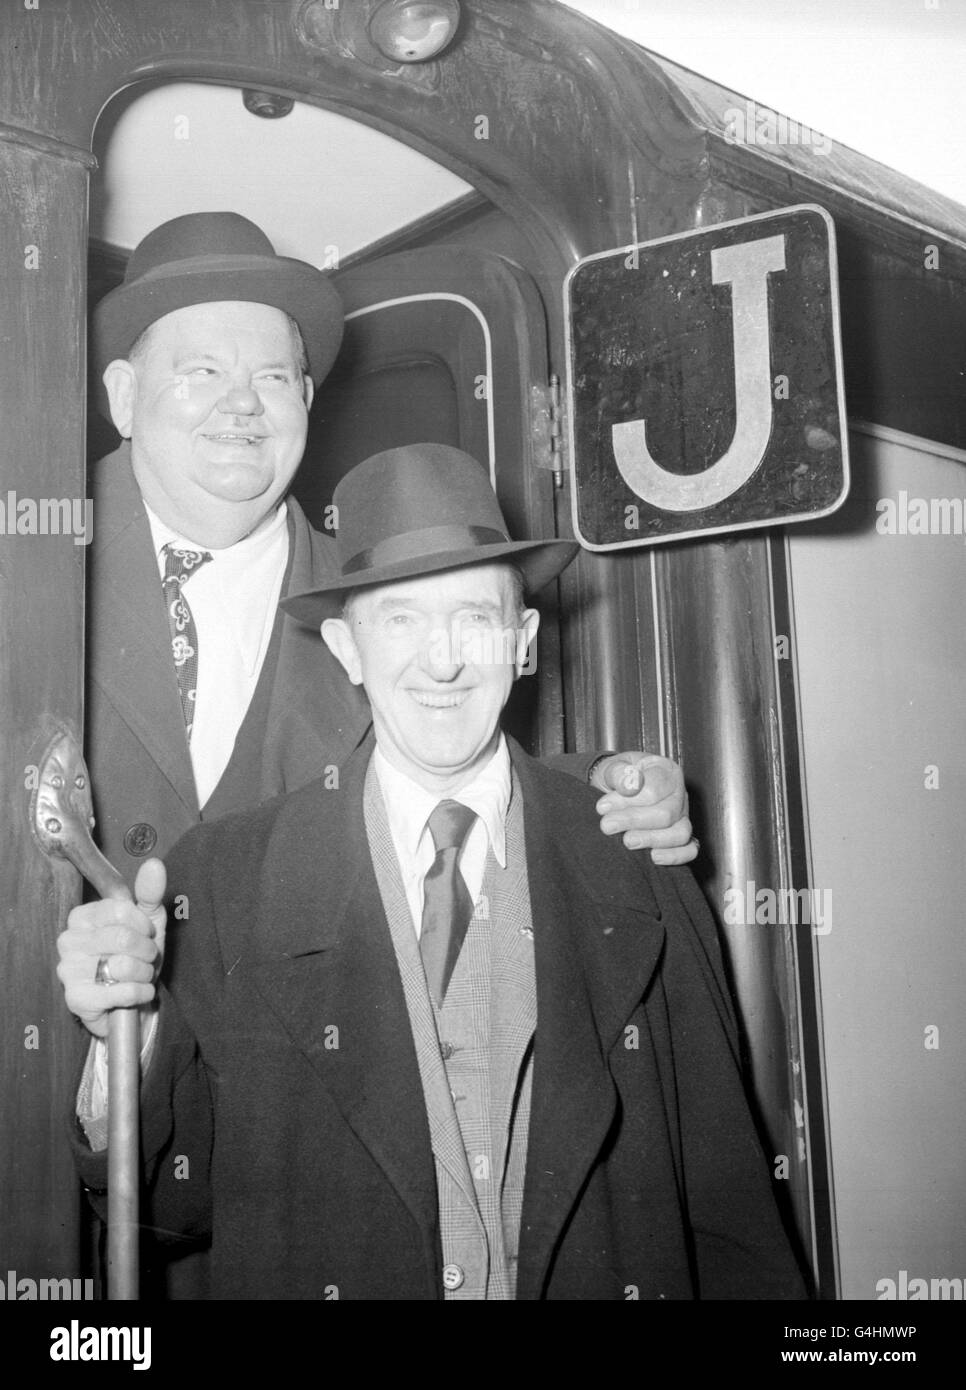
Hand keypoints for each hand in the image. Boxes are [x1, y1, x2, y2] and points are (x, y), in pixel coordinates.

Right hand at [56, 859, 166, 1038]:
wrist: (132, 1001)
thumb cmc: (136, 956)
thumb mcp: (148, 922)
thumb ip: (150, 893)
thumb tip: (154, 865)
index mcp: (82, 916)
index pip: (120, 909)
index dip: (143, 924)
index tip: (146, 933)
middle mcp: (68, 941)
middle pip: (122, 938)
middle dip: (147, 951)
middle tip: (147, 958)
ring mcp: (68, 970)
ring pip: (123, 965)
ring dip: (144, 972)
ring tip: (140, 975)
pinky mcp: (76, 999)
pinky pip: (122, 991)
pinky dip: (140, 992)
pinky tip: (138, 992)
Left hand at [592, 752, 696, 864]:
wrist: (616, 789)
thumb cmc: (617, 777)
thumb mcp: (612, 767)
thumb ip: (618, 773)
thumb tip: (627, 785)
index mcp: (666, 771)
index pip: (654, 788)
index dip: (628, 800)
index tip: (602, 807)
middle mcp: (679, 794)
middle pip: (667, 813)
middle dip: (634, 821)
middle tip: (607, 825)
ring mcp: (683, 817)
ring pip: (680, 833)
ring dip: (651, 840)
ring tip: (626, 842)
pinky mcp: (683, 837)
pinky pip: (689, 850)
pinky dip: (675, 856)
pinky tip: (653, 857)